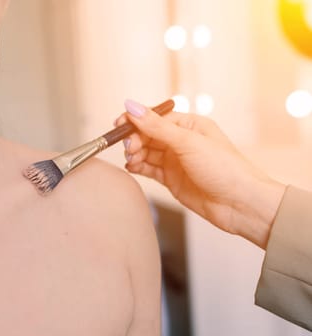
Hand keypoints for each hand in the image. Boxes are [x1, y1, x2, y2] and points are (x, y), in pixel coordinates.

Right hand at [115, 99, 285, 248]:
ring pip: (146, 151)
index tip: (119, 124)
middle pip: (148, 134)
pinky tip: (132, 167)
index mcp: (189, 125)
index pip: (155, 117)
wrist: (240, 204)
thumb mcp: (187, 143)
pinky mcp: (171, 178)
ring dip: (135, 153)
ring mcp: (175, 160)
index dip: (136, 119)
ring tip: (132, 159)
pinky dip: (138, 167)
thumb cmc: (224, 169)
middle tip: (129, 148)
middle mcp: (181, 141)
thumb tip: (132, 106)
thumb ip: (156, 126)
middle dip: (134, 139)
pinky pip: (148, 168)